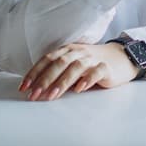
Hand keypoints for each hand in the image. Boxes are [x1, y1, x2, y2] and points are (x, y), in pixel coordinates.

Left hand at [18, 42, 138, 100]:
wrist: (121, 58)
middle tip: (34, 95)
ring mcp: (93, 58)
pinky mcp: (106, 67)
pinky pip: (96, 72)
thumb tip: (37, 89)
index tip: (24, 88)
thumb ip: (57, 74)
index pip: (47, 59)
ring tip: (52, 95)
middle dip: (45, 79)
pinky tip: (79, 89)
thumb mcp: (72, 65)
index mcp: (67, 50)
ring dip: (62, 82)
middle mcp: (78, 52)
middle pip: (59, 63)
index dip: (34, 73)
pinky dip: (87, 80)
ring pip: (75, 67)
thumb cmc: (92, 64)